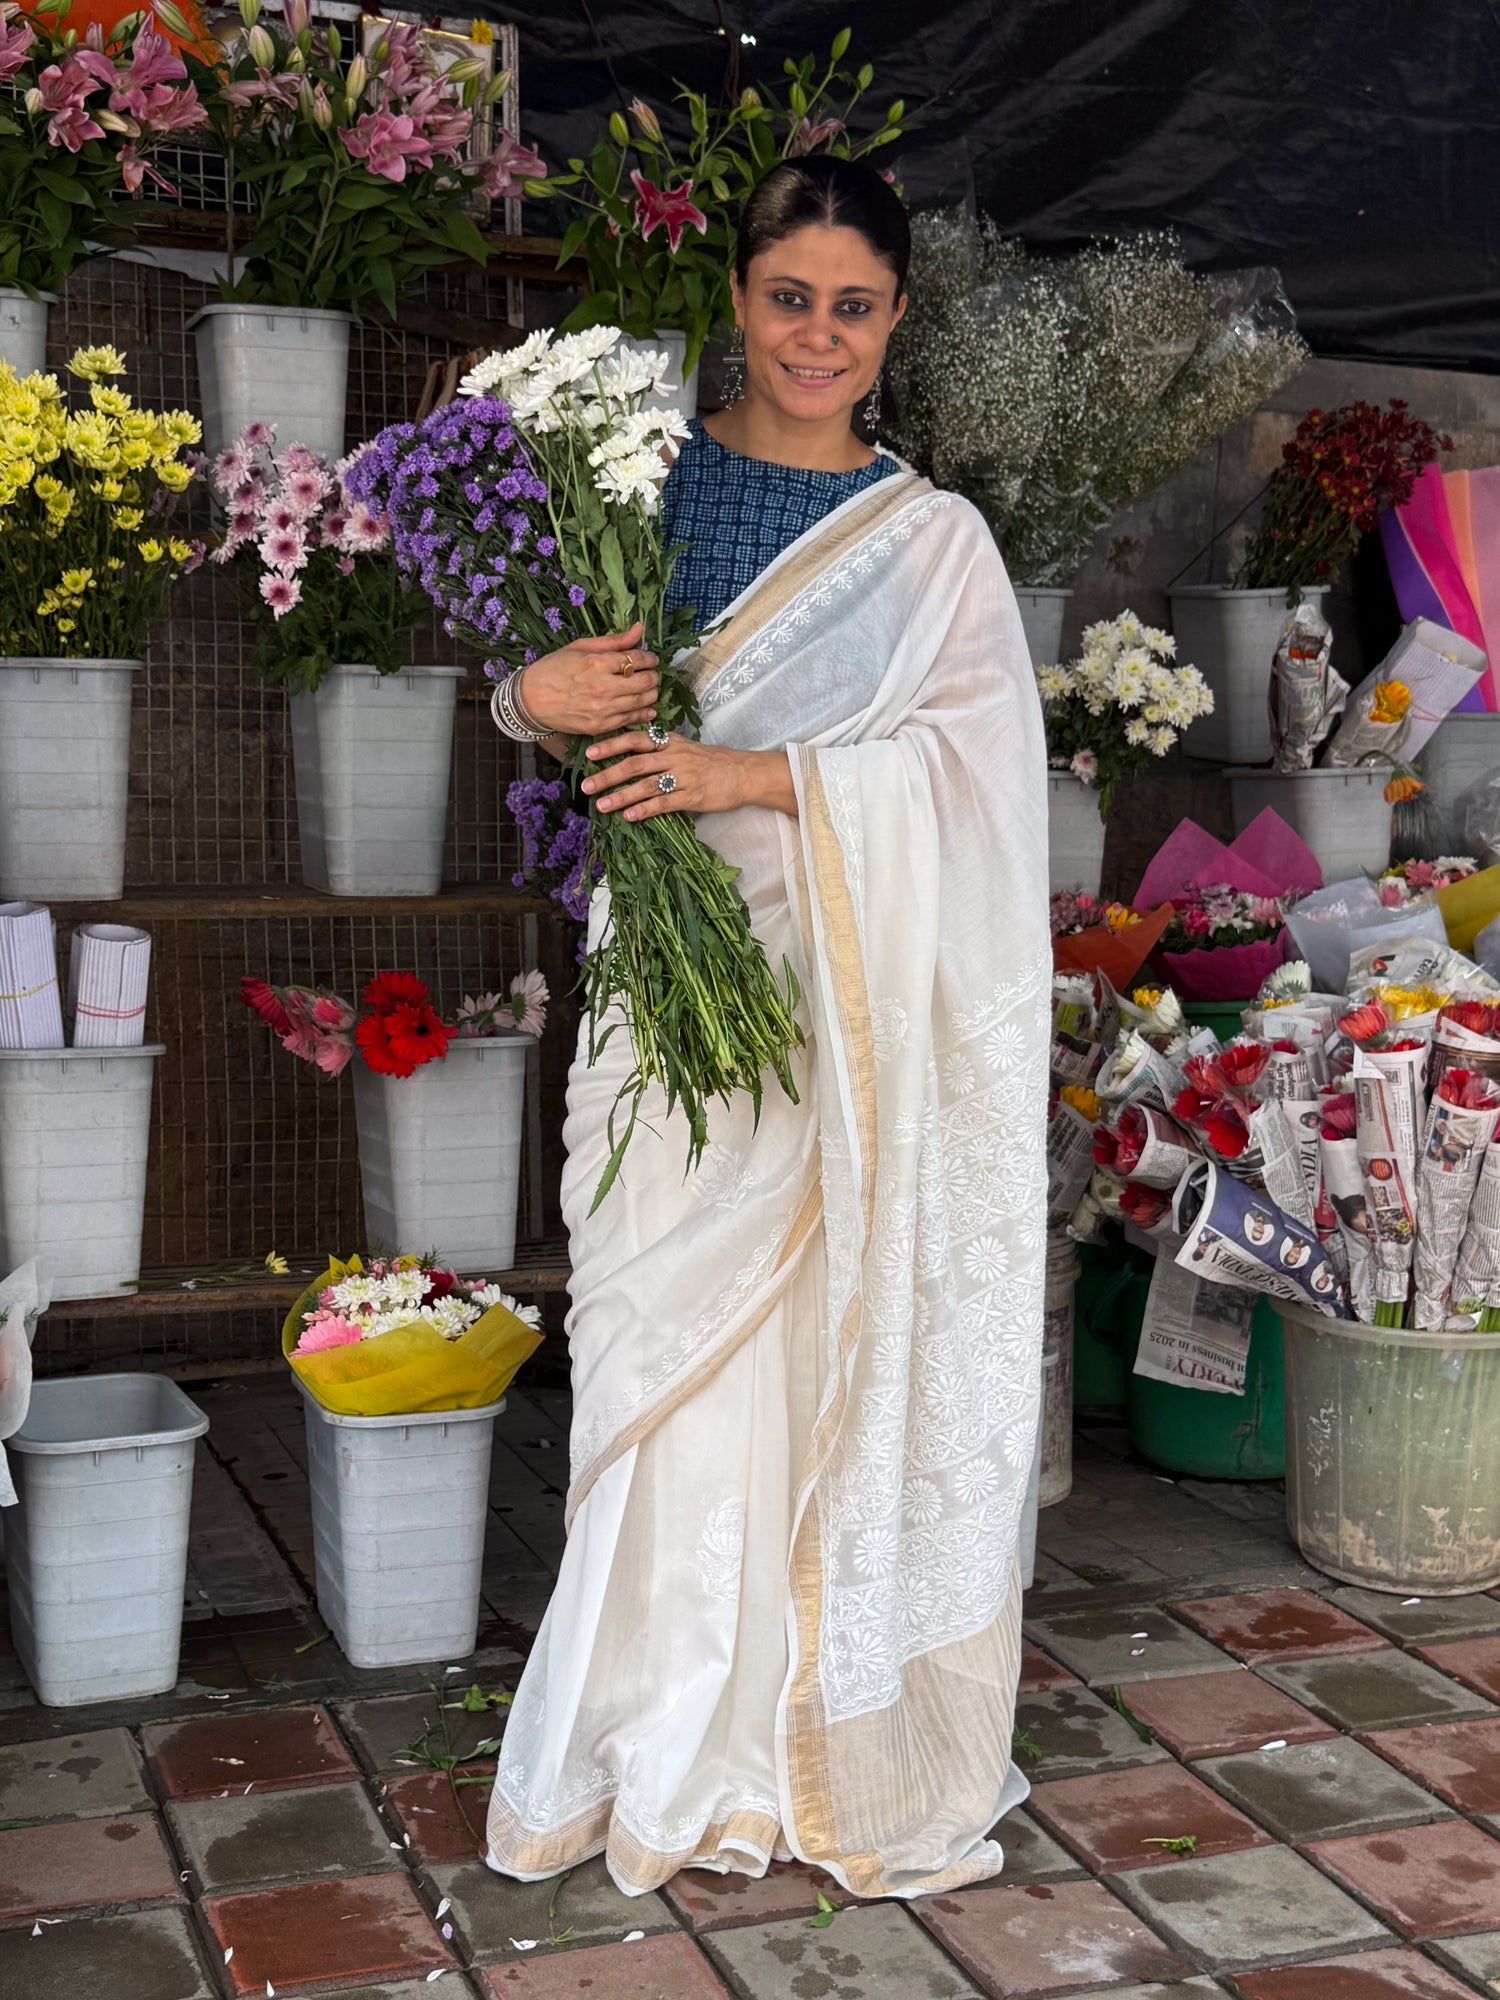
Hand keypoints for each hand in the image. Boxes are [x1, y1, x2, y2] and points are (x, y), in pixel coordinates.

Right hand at [516, 622, 658, 737]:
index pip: (637, 659)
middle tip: (651, 674)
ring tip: (648, 688)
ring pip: (642, 702)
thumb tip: (639, 628)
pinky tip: (646, 708)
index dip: (650, 658)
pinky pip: (631, 720)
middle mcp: (602, 687)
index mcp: (596, 663)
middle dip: (653, 676)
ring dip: (651, 694)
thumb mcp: (581, 647)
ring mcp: (602, 709)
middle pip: (645, 681)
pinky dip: (644, 714)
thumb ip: (613, 641)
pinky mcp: (600, 726)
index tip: (651, 659)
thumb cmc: (554, 668)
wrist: (530, 699)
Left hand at [582, 728, 794, 820]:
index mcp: (669, 742)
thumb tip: (630, 752)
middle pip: (634, 764)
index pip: (635, 739)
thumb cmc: (712, 762)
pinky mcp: (692, 797)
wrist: (744, 773)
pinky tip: (629, 817)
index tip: (590, 753)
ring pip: (646, 785)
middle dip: (607, 775)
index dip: (611, 745)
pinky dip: (645, 810)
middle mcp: (674, 756)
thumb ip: (659, 748)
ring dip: (621, 796)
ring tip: (602, 805)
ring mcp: (683, 777)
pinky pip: (664, 803)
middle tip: (586, 785)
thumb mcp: (684, 747)